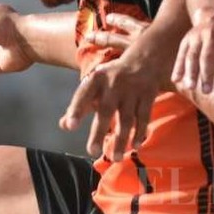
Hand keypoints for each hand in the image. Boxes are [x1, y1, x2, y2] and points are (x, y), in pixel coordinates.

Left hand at [61, 14, 164, 160]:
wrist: (148, 55)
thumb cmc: (114, 75)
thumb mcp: (96, 84)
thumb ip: (81, 105)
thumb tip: (64, 126)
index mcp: (97, 78)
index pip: (83, 95)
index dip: (76, 110)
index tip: (68, 126)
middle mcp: (114, 83)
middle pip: (106, 111)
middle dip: (99, 132)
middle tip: (92, 152)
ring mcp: (133, 89)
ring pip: (126, 119)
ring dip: (122, 139)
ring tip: (117, 158)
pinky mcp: (149, 95)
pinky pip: (144, 117)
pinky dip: (140, 133)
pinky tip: (135, 147)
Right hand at [174, 8, 213, 93]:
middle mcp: (212, 34)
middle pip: (208, 54)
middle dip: (207, 72)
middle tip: (207, 91)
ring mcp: (197, 37)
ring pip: (192, 54)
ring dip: (190, 72)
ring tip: (190, 87)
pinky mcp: (186, 40)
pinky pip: (181, 54)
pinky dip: (178, 67)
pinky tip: (176, 80)